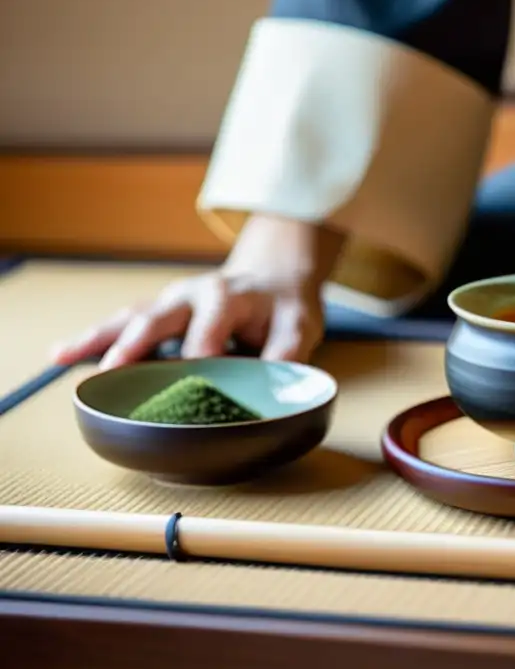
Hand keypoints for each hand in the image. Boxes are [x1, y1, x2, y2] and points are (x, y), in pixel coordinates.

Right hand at [51, 214, 343, 369]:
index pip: (210, 330)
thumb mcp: (298, 327)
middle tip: (113, 372)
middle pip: (159, 319)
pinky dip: (92, 339)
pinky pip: (121, 324)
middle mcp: (193, 294)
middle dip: (135, 345)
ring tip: (65, 357)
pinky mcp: (158, 312)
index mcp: (229, 297)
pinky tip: (62, 354)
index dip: (199, 357)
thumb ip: (286, 354)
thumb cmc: (284, 308)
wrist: (274, 278)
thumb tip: (274, 389)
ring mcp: (171, 302)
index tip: (190, 389)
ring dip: (100, 339)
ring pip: (131, 319)